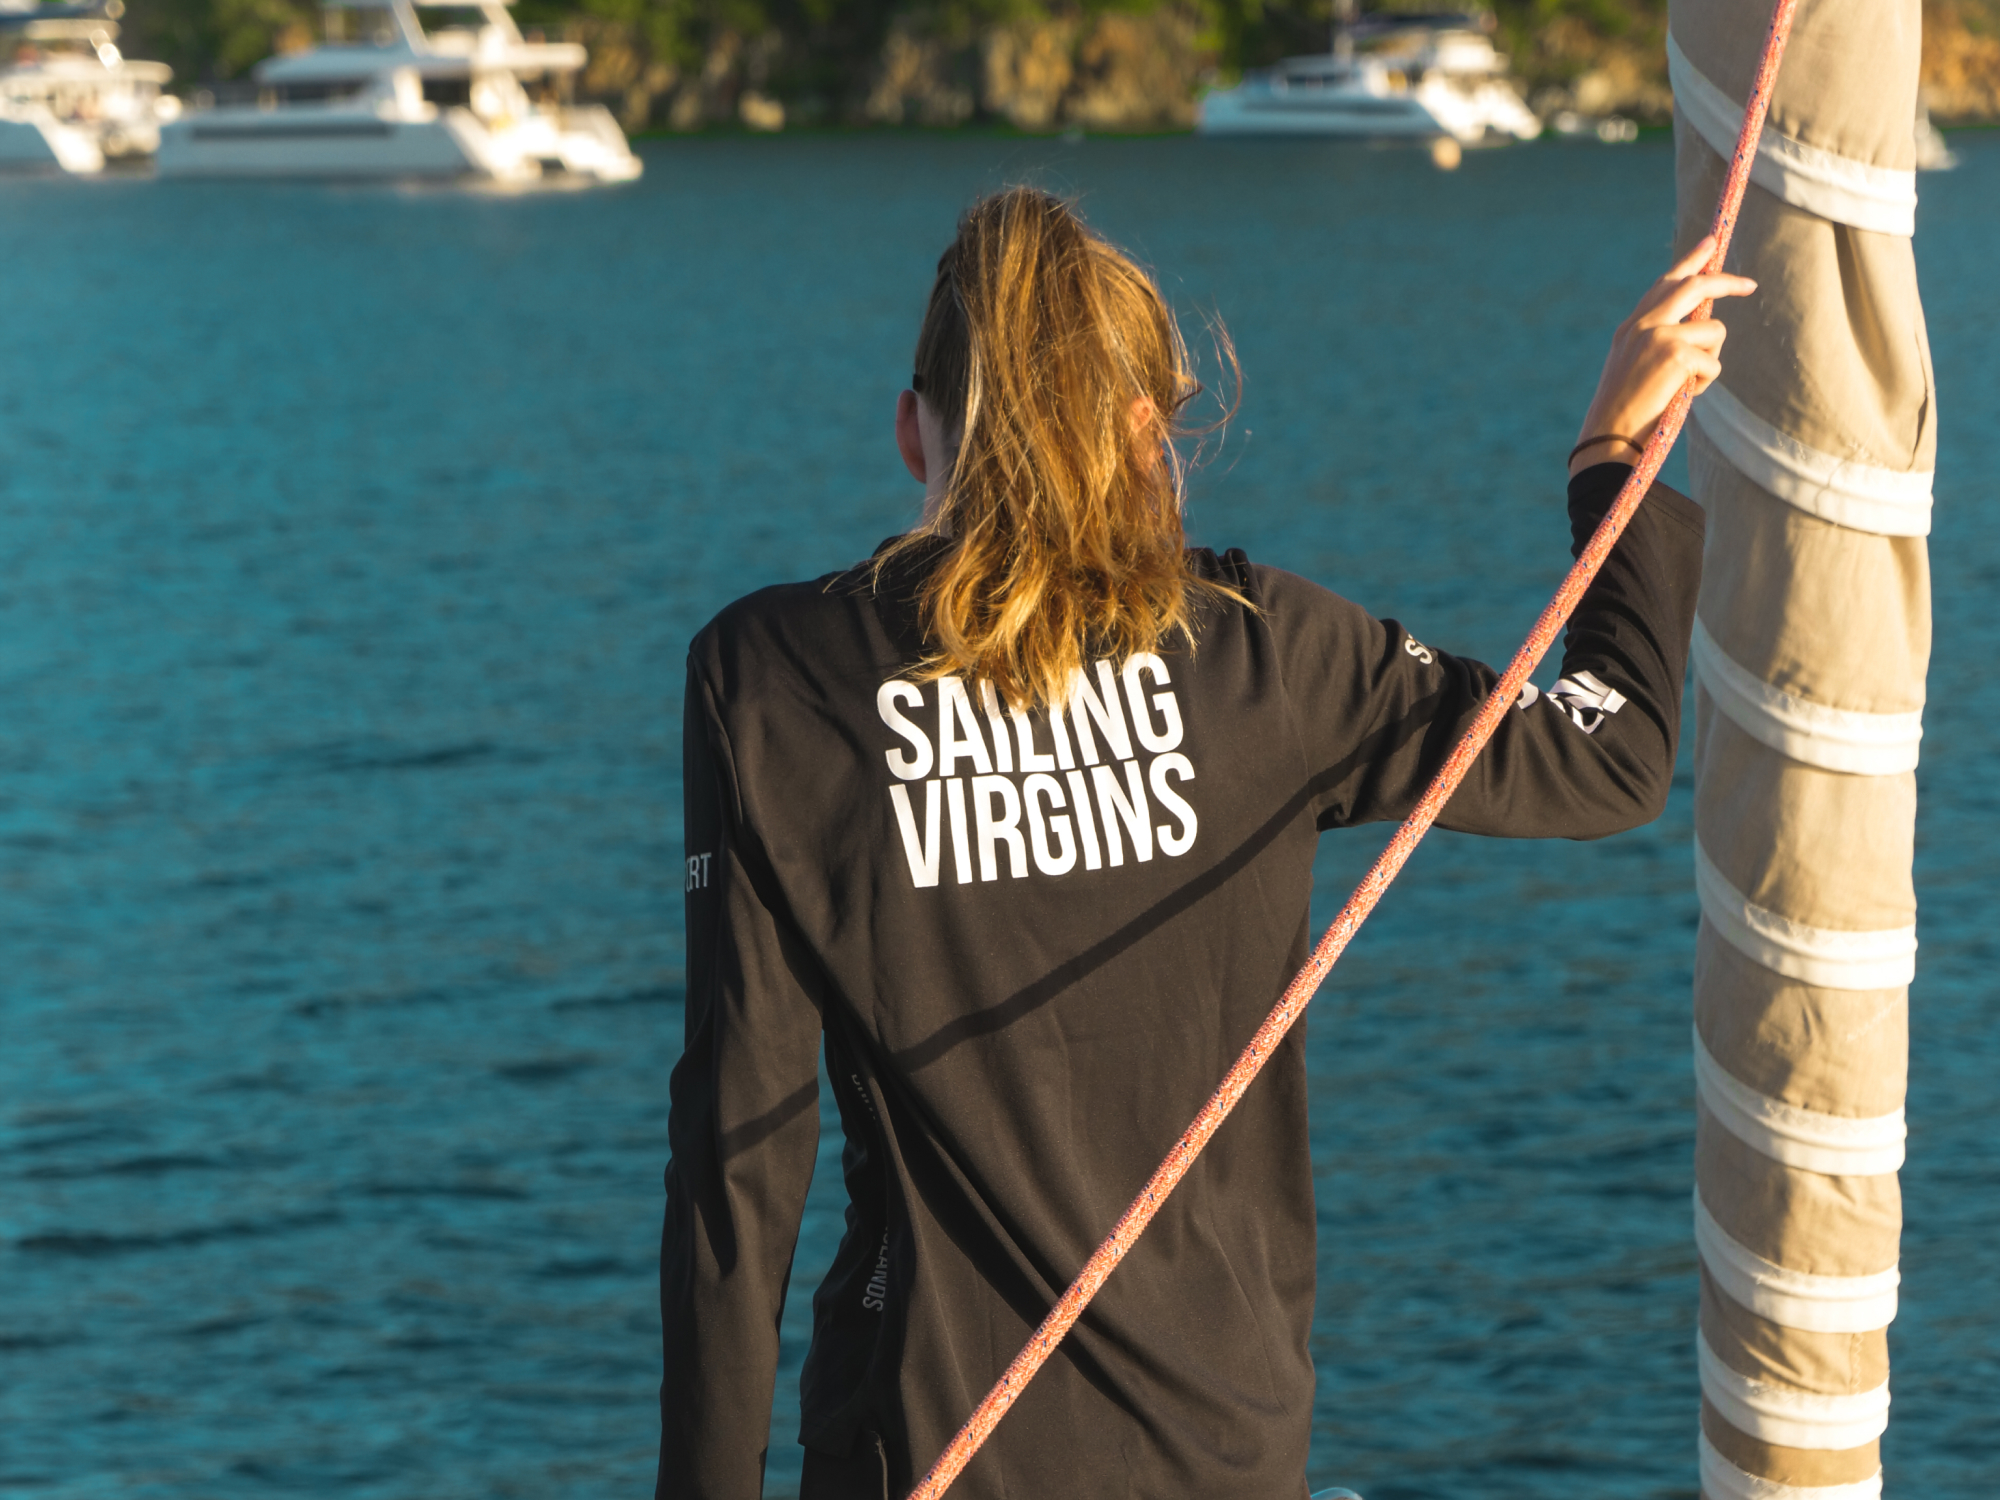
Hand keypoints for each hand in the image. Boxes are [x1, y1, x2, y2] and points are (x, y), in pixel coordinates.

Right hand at [1570, 235, 1757, 474]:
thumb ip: (1660, 339)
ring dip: (1711, 359)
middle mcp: (1643, 324)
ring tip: (1686, 385)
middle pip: (1695, 286)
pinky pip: (1714, 363)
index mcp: (1631, 327)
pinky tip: (1680, 397)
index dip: (1690, 261)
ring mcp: (1658, 335)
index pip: (1665, 284)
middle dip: (1726, 282)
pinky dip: (1704, 384)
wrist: (1609, 435)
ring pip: (1714, 331)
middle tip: (1749, 285)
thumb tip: (1703, 324)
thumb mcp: (1636, 366)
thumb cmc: (1626, 411)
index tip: (1710, 243)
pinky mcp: (1675, 354)